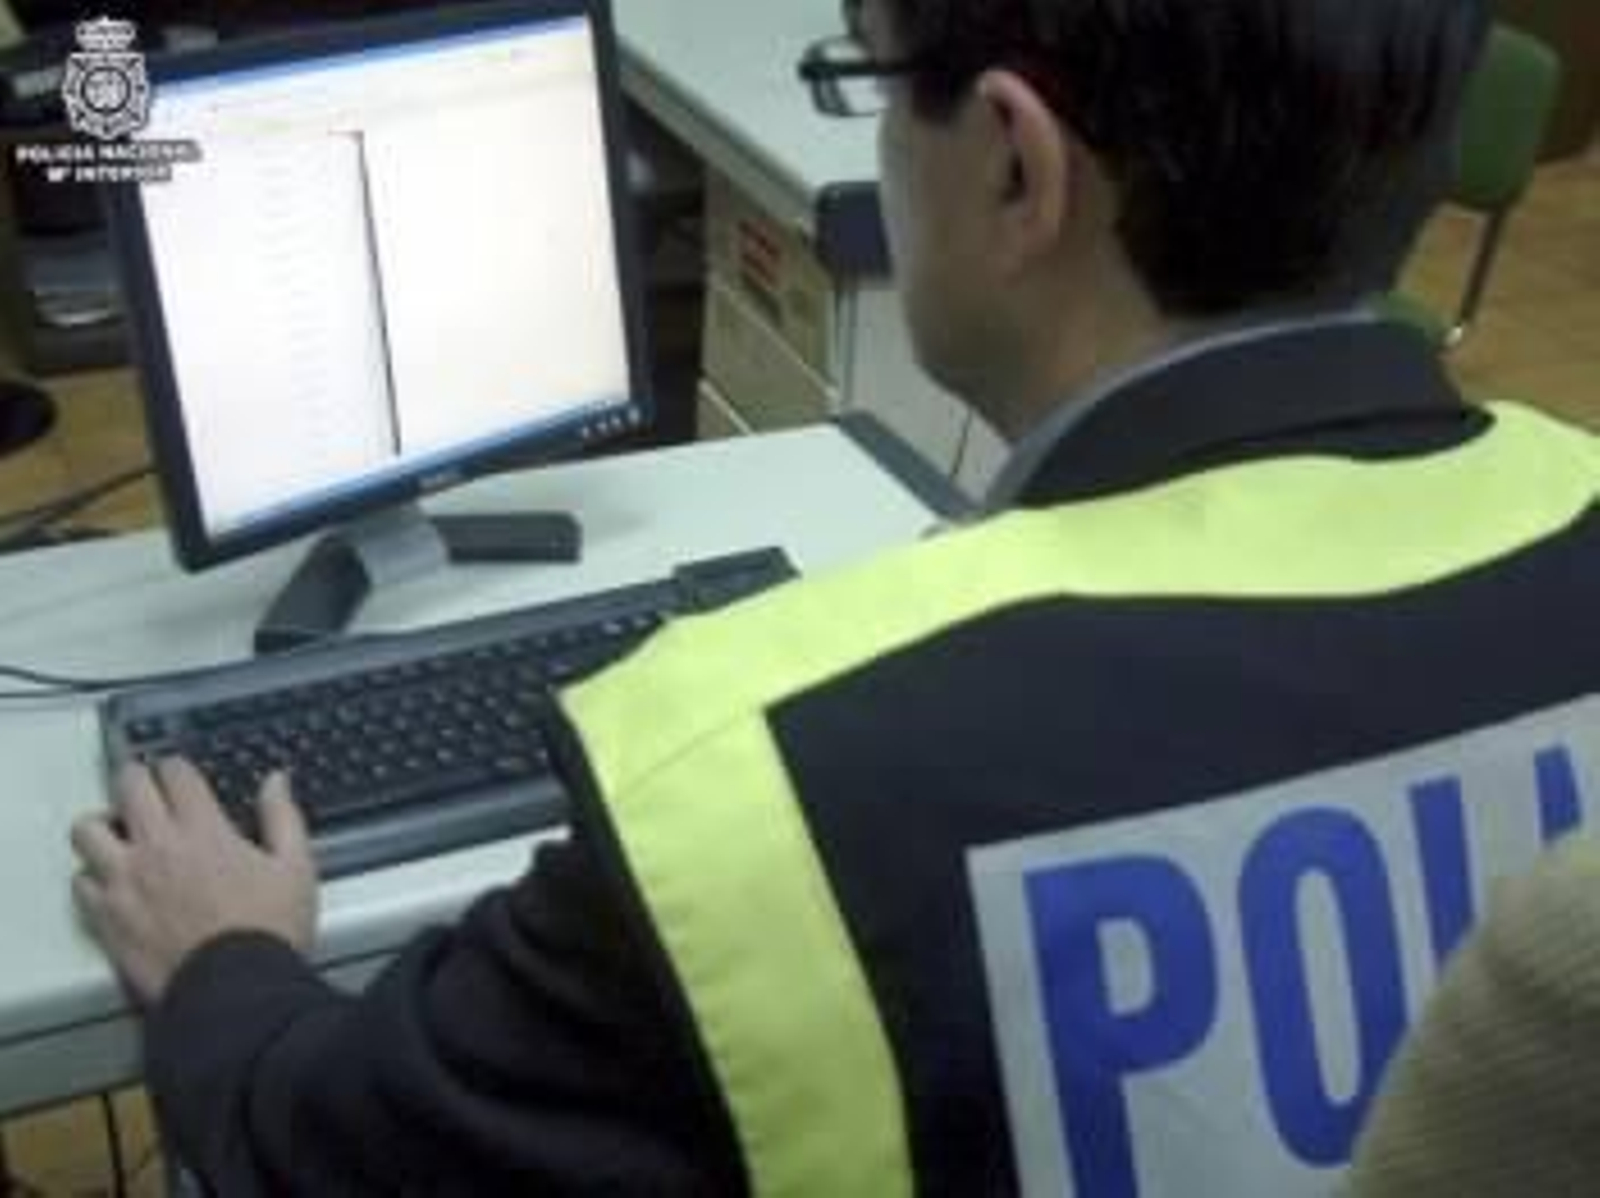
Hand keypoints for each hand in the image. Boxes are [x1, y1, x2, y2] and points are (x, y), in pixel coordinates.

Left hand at [70, 758, 318, 1005]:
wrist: (234, 991)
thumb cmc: (268, 931)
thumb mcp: (296, 867)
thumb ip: (283, 816)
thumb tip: (276, 780)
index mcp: (204, 829)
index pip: (174, 772)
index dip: (176, 768)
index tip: (181, 776)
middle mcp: (157, 846)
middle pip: (127, 785)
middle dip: (137, 780)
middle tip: (147, 792)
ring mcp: (125, 881)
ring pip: (87, 830)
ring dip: (102, 826)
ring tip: (119, 835)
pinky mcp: (106, 917)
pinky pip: (80, 882)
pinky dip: (92, 877)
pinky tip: (112, 884)